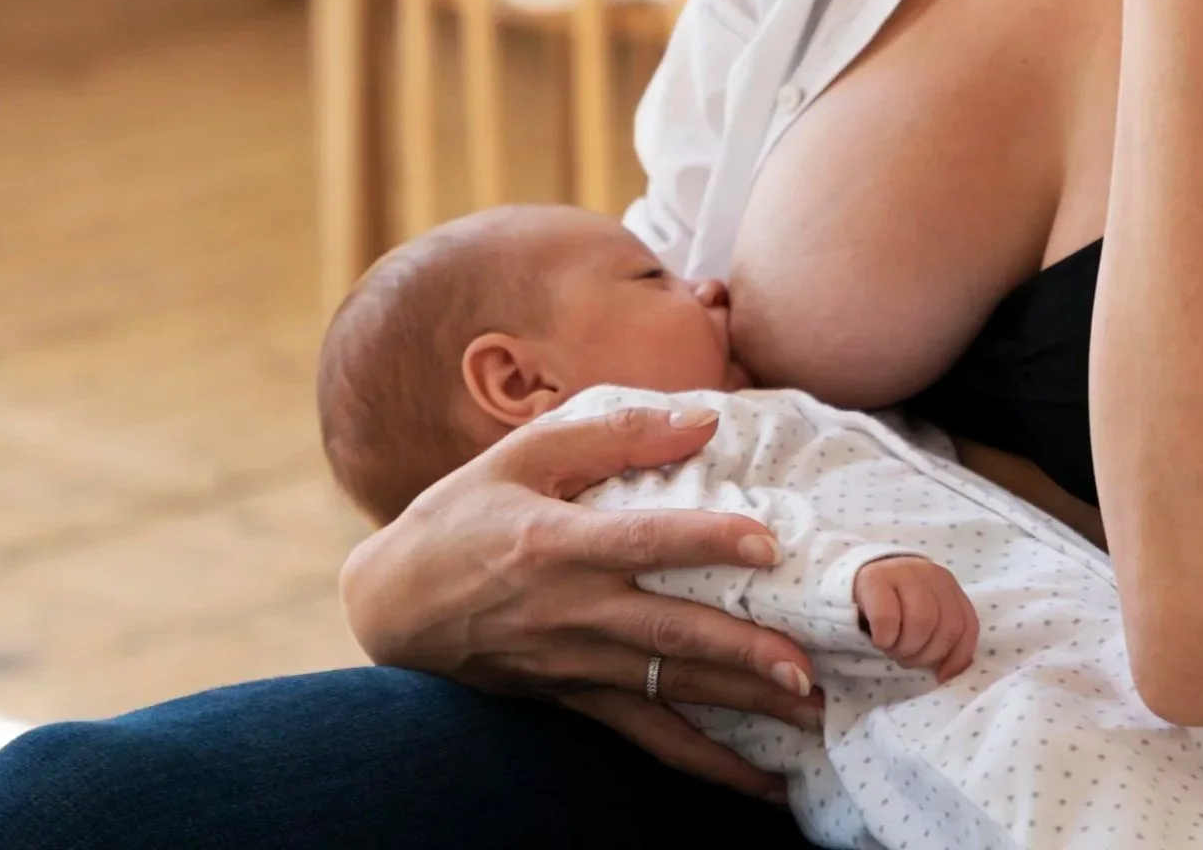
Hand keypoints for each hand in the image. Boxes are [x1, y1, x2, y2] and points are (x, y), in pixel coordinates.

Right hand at [340, 404, 819, 799]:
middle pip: (666, 632)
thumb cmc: (462, 514)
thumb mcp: (524, 455)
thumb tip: (701, 418)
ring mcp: (572, 663)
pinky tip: (760, 784)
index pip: (642, 541)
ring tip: (810, 719)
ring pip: (669, 689)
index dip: (704, 540)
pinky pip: (646, 737)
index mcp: (556, 543)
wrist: (392, 602)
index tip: (766, 543)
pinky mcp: (573, 698)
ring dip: (741, 707)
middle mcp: (569, 611)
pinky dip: (705, 763)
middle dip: (740, 653)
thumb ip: (614, 433)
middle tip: (807, 666)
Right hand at [853, 556, 979, 682]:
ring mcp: (904, 572)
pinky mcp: (875, 578)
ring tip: (893, 649)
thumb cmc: (895, 607)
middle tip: (906, 657)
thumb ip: (942, 635)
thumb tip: (949, 673)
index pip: (967, 625)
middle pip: (946, 626)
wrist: (855, 579)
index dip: (957, 657)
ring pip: (922, 621)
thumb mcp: (924, 617)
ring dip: (906, 648)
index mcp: (948, 586)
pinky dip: (885, 639)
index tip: (940, 675)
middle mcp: (931, 574)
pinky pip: (888, 618)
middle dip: (926, 654)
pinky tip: (879, 639)